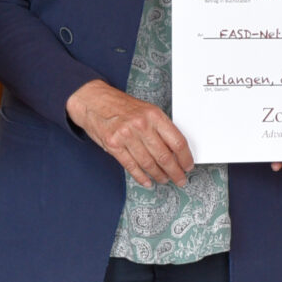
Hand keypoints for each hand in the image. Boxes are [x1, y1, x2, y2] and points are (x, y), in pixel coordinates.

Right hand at [68, 80, 194, 186]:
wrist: (93, 100)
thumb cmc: (120, 106)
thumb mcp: (146, 110)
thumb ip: (160, 128)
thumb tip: (175, 150)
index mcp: (154, 115)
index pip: (177, 141)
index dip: (185, 157)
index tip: (188, 166)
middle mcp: (141, 125)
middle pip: (165, 156)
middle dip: (175, 172)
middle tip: (180, 179)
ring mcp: (126, 136)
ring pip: (149, 163)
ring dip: (159, 175)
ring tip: (164, 179)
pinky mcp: (113, 145)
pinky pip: (131, 166)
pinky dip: (141, 177)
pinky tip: (147, 181)